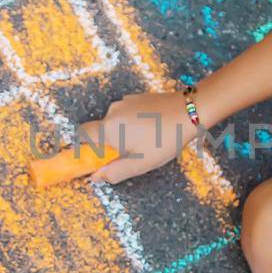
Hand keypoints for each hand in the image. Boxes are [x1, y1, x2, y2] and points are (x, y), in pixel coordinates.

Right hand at [73, 90, 201, 182]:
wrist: (189, 111)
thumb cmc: (164, 139)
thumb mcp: (140, 163)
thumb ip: (114, 172)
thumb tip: (96, 176)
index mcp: (109, 128)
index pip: (82, 135)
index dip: (86, 147)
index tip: (100, 157)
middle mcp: (112, 111)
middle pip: (101, 130)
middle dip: (111, 143)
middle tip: (132, 153)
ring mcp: (125, 101)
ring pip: (116, 122)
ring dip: (124, 133)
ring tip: (147, 140)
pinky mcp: (137, 96)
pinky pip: (127, 113)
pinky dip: (133, 122)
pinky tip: (152, 128)